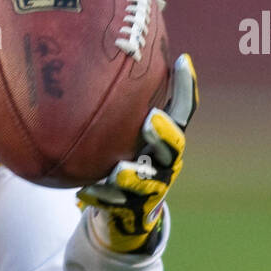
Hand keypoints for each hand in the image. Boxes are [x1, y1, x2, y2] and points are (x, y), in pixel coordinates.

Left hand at [78, 53, 197, 253]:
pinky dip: (100, 198)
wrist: (120, 217)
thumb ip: (112, 105)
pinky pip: (115, 206)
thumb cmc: (120, 164)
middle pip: (173, 147)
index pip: (182, 111)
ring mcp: (151, 191)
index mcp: (164, 140)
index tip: (181, 60)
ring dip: (132, 175)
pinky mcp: (132, 213)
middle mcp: (163, 163)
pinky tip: (84, 194)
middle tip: (151, 120)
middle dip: (165, 135)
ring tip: (119, 171)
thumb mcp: (118, 135)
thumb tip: (88, 53)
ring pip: (145, 182)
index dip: (186, 87)